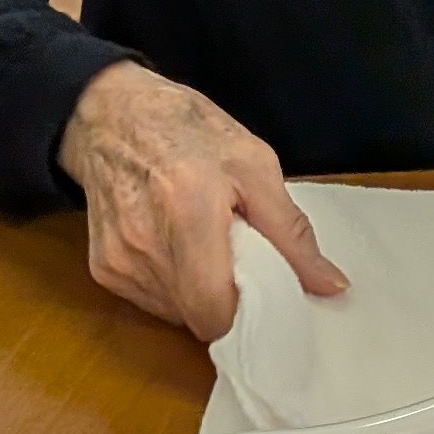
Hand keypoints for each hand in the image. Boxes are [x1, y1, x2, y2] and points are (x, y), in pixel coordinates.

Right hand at [57, 62, 347, 343]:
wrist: (109, 115)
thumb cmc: (187, 130)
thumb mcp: (254, 165)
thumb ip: (291, 232)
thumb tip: (331, 286)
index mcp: (189, 213)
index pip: (215, 312)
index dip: (245, 316)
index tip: (265, 297)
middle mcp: (146, 245)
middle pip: (199, 318)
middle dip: (226, 302)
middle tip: (237, 261)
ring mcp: (118, 261)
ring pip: (175, 313)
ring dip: (197, 294)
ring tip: (202, 245)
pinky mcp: (102, 269)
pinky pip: (150, 300)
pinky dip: (171, 285)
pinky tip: (173, 245)